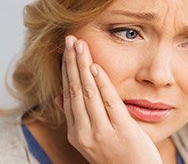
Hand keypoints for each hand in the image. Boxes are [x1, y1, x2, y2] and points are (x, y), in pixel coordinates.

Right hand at [60, 35, 161, 163]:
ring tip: (79, 46)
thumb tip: (59, 97)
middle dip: (71, 63)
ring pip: (88, 93)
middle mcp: (84, 133)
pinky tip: (95, 67)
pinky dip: (101, 83)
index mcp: (76, 133)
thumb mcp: (91, 139)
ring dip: (82, 67)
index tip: (66, 52)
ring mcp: (102, 133)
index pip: (68, 96)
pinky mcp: (122, 132)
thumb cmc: (116, 154)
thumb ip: (76, 118)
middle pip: (75, 91)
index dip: (66, 72)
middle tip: (70, 40)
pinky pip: (109, 102)